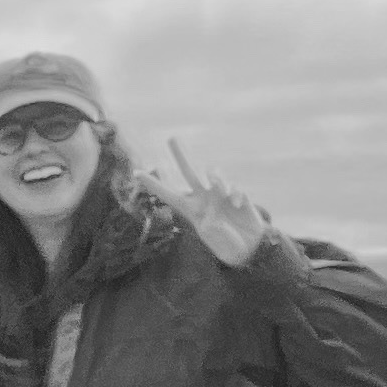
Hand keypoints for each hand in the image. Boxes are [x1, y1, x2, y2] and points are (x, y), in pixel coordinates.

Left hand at [151, 138, 271, 268]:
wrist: (250, 249)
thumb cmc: (227, 246)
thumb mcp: (213, 238)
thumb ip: (211, 222)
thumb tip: (218, 200)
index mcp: (191, 211)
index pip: (169, 194)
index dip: (153, 184)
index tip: (136, 172)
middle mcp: (203, 199)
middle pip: (189, 172)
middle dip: (181, 155)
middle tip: (171, 137)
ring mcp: (219, 195)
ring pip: (213, 173)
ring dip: (216, 177)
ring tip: (219, 188)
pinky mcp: (236, 194)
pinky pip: (234, 186)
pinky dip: (235, 193)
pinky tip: (238, 205)